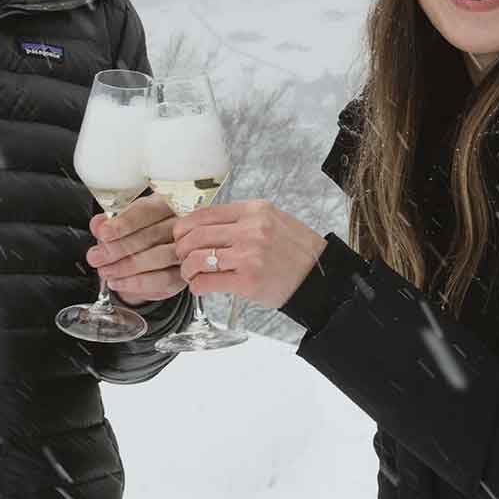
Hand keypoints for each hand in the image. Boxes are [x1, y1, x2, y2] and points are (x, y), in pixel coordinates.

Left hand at [87, 193, 186, 304]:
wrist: (153, 260)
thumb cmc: (138, 236)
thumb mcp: (120, 226)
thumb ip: (107, 224)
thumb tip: (98, 224)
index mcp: (162, 205)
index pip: (146, 211)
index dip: (124, 223)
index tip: (104, 233)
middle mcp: (178, 225)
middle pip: (152, 235)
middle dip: (119, 248)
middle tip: (96, 257)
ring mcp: (184, 249)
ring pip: (158, 257)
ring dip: (126, 267)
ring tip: (105, 271)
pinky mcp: (183, 273)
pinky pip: (163, 279)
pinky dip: (136, 283)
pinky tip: (118, 282)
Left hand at [172, 199, 324, 309]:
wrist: (318, 278)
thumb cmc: (294, 250)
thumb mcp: (272, 220)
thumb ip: (242, 219)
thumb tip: (205, 224)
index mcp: (254, 211)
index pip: (204, 213)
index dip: (184, 226)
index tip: (180, 236)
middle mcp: (250, 230)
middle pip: (195, 235)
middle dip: (180, 248)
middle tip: (182, 257)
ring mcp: (248, 256)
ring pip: (196, 259)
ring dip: (186, 269)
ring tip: (191, 274)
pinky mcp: (247, 282)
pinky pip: (207, 282)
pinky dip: (196, 286)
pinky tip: (200, 287)